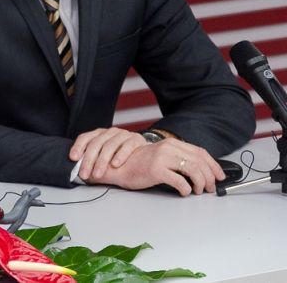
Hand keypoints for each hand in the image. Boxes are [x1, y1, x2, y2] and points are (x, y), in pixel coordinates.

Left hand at [69, 127, 147, 179]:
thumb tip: (81, 175)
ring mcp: (123, 134)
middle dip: (88, 161)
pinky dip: (120, 155)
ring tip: (98, 173)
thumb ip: (94, 162)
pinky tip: (115, 164)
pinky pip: (127, 146)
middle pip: (96, 144)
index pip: (85, 138)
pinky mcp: (136, 139)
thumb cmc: (122, 157)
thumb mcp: (106, 158)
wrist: (148, 154)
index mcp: (100, 134)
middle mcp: (110, 132)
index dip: (78, 147)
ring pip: (110, 145)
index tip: (73, 158)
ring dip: (102, 161)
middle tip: (85, 174)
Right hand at [88, 138, 225, 195]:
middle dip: (209, 177)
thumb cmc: (138, 165)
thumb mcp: (161, 157)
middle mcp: (168, 148)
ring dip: (200, 184)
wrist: (117, 166)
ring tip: (198, 191)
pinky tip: (184, 192)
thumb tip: (199, 171)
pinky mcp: (156, 170)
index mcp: (171, 144)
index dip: (213, 165)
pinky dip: (186, 189)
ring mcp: (162, 158)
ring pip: (193, 171)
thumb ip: (177, 159)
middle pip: (199, 162)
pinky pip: (180, 181)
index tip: (219, 175)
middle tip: (211, 188)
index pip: (200, 152)